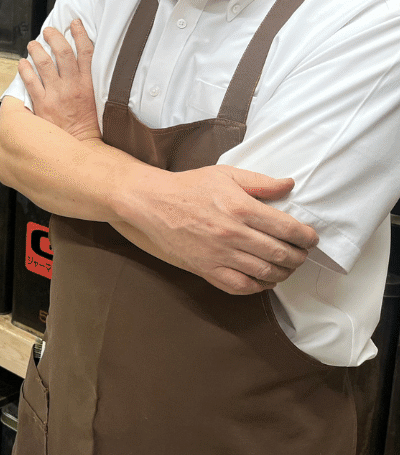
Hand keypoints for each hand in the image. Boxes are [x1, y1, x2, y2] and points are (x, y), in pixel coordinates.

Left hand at [18, 19, 99, 140]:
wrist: (80, 146)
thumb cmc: (86, 126)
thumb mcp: (95, 100)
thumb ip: (87, 81)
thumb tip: (79, 64)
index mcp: (88, 84)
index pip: (85, 53)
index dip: (80, 34)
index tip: (74, 24)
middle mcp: (72, 86)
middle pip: (63, 53)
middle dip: (55, 37)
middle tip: (49, 31)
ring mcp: (56, 94)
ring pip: (44, 63)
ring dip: (37, 49)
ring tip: (33, 44)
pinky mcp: (42, 104)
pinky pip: (30, 81)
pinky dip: (24, 69)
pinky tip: (22, 63)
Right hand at [114, 166, 319, 294]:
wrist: (152, 203)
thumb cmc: (189, 187)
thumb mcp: (225, 174)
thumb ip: (260, 182)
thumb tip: (289, 185)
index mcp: (241, 207)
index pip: (288, 229)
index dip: (307, 237)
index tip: (311, 238)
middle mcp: (233, 234)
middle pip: (281, 254)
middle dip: (299, 256)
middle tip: (301, 254)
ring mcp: (220, 254)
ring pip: (266, 273)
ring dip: (284, 273)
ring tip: (286, 267)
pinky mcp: (206, 269)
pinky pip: (241, 287)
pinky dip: (259, 287)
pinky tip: (264, 280)